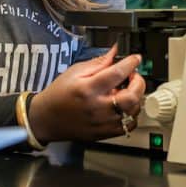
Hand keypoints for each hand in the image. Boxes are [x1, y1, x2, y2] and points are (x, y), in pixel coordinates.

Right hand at [28, 44, 145, 143]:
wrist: (47, 118)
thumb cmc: (59, 94)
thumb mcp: (75, 71)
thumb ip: (98, 62)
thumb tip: (115, 52)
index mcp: (88, 89)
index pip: (117, 73)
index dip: (131, 63)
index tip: (136, 58)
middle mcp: (97, 108)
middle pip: (132, 97)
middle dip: (139, 82)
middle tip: (133, 76)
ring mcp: (102, 123)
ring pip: (133, 112)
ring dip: (136, 97)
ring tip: (127, 90)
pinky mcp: (104, 134)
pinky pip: (128, 126)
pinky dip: (131, 114)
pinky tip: (124, 106)